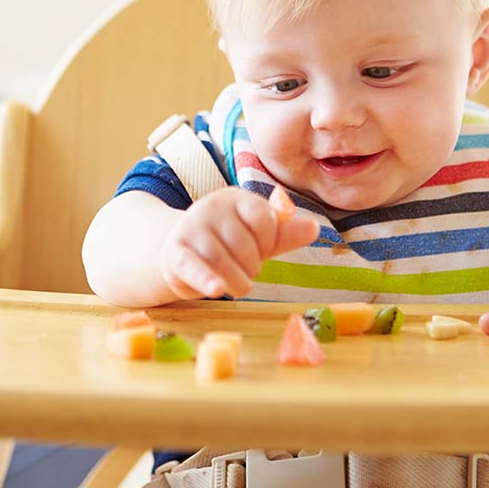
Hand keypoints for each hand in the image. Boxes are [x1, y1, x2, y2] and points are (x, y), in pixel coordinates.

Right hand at [158, 187, 319, 299]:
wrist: (181, 254)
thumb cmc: (228, 246)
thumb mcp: (259, 238)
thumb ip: (284, 234)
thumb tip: (314, 228)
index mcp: (235, 198)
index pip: (264, 220)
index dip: (268, 242)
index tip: (261, 249)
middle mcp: (210, 207)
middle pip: (244, 244)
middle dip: (251, 265)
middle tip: (244, 269)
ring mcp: (190, 228)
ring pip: (222, 259)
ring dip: (236, 281)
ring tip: (237, 286)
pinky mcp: (174, 252)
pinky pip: (193, 266)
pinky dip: (206, 279)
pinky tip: (217, 290)